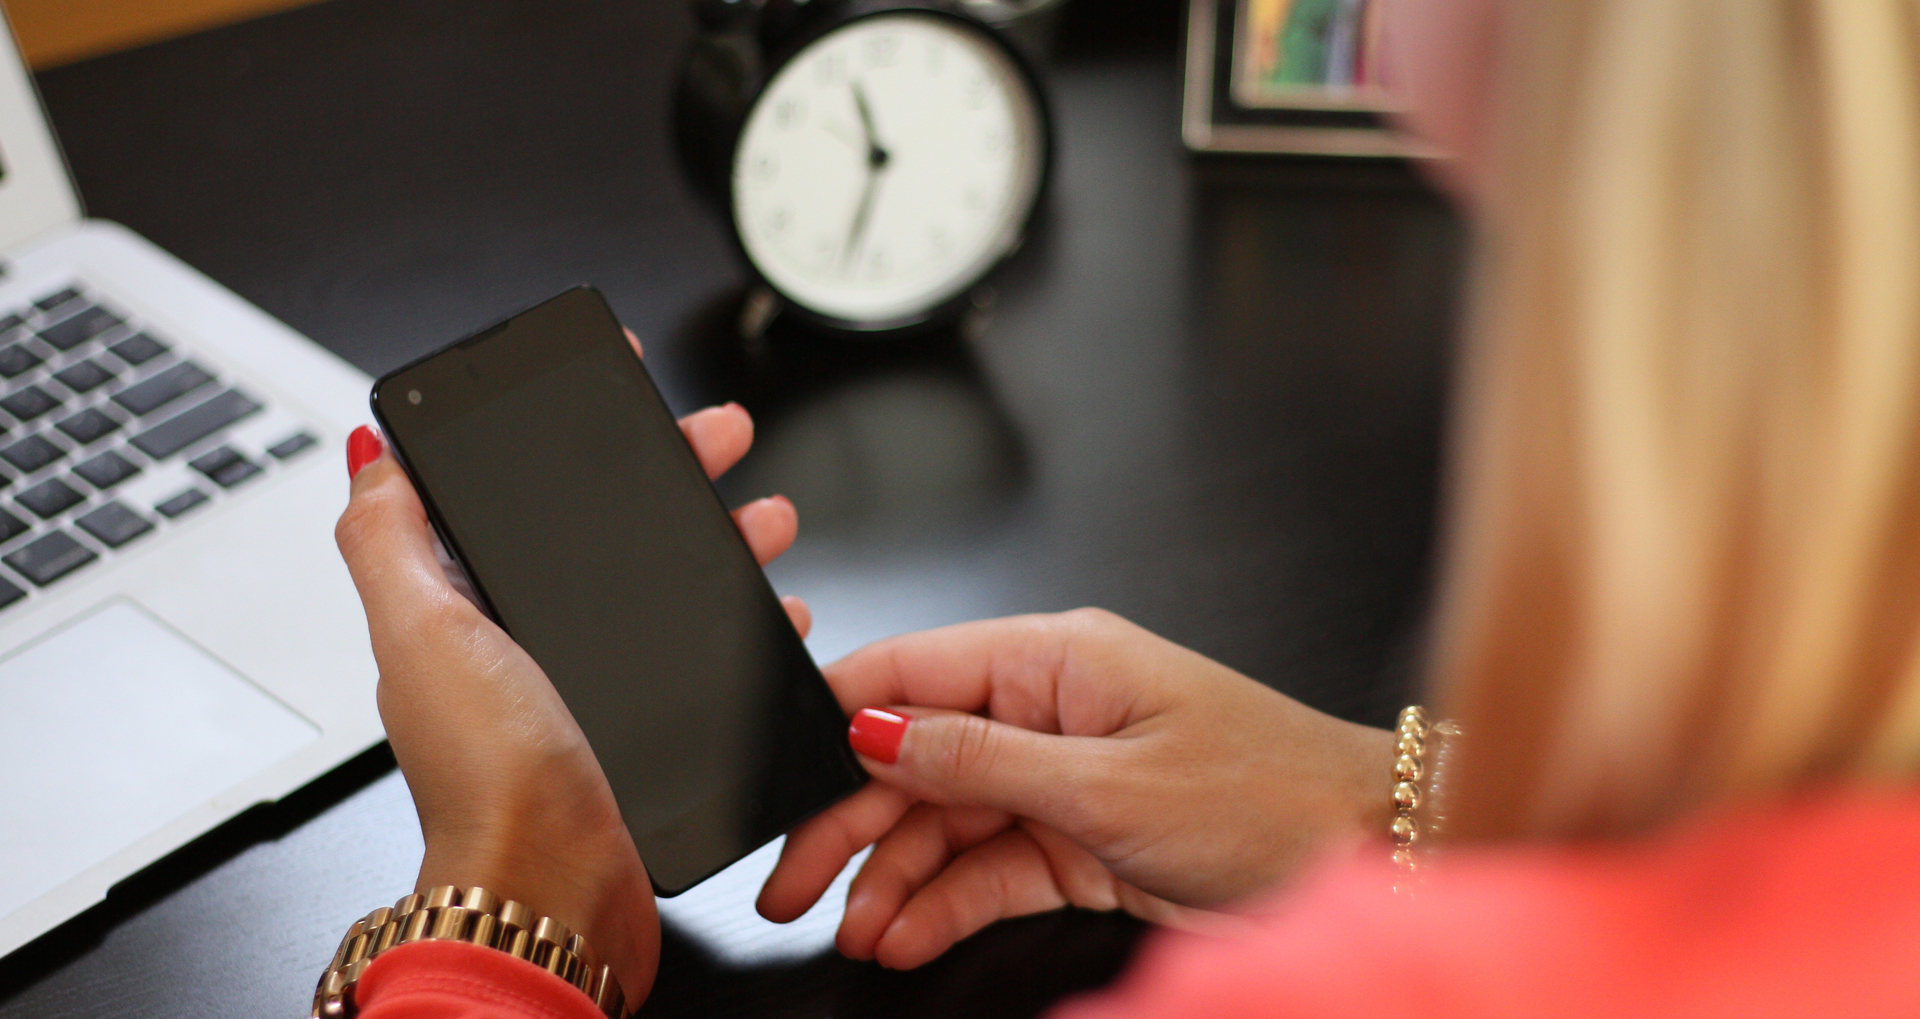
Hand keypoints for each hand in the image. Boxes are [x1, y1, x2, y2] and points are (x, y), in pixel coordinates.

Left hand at [334, 339, 807, 1005]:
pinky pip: (702, 651)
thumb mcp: (424, 634)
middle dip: (669, 470)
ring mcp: (587, 682)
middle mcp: (525, 640)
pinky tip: (774, 607)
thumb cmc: (492, 778)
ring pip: (665, 581)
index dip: (563, 433)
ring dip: (722, 536)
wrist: (559, 890)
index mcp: (466, 605)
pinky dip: (742, 620)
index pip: (514, 493)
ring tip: (767, 518)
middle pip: (605, 527)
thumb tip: (366, 451)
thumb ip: (387, 539)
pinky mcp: (643, 725)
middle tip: (719, 435)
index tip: (615, 384)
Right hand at [757, 609, 1392, 969]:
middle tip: (792, 883)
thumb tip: (875, 733)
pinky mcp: (1081, 834)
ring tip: (852, 926)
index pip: (912, 671)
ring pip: (945, 819)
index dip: (834, 719)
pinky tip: (906, 932)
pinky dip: (946, 900)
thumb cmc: (1268, 795)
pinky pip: (991, 863)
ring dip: (893, 875)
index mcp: (1055, 657)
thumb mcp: (1107, 786)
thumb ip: (980, 762)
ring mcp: (1064, 773)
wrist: (1367, 853)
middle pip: (915, 756)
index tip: (772, 770)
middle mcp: (1051, 706)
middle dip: (848, 819)